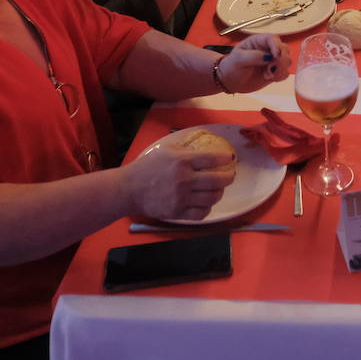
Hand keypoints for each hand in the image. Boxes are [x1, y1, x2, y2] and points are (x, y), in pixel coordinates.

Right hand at [120, 133, 235, 221]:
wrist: (130, 188)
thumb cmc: (148, 166)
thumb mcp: (166, 149)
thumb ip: (186, 148)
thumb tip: (206, 146)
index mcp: (182, 161)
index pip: (212, 159)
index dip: (225, 158)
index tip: (230, 158)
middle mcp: (184, 179)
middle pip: (217, 181)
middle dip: (229, 178)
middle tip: (230, 176)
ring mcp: (181, 198)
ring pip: (212, 198)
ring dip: (219, 193)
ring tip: (218, 189)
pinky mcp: (177, 212)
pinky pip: (201, 213)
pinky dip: (208, 208)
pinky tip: (206, 203)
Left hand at [218, 33, 290, 91]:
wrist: (231, 82)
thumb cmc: (232, 67)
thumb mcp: (238, 59)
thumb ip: (253, 56)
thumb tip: (268, 57)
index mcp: (258, 41)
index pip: (273, 39)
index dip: (276, 46)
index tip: (275, 56)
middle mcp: (268, 49)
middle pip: (284, 49)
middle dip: (281, 59)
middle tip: (271, 68)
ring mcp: (273, 60)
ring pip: (287, 61)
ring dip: (280, 69)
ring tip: (267, 74)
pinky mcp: (275, 71)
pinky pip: (285, 72)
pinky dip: (280, 76)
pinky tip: (269, 78)